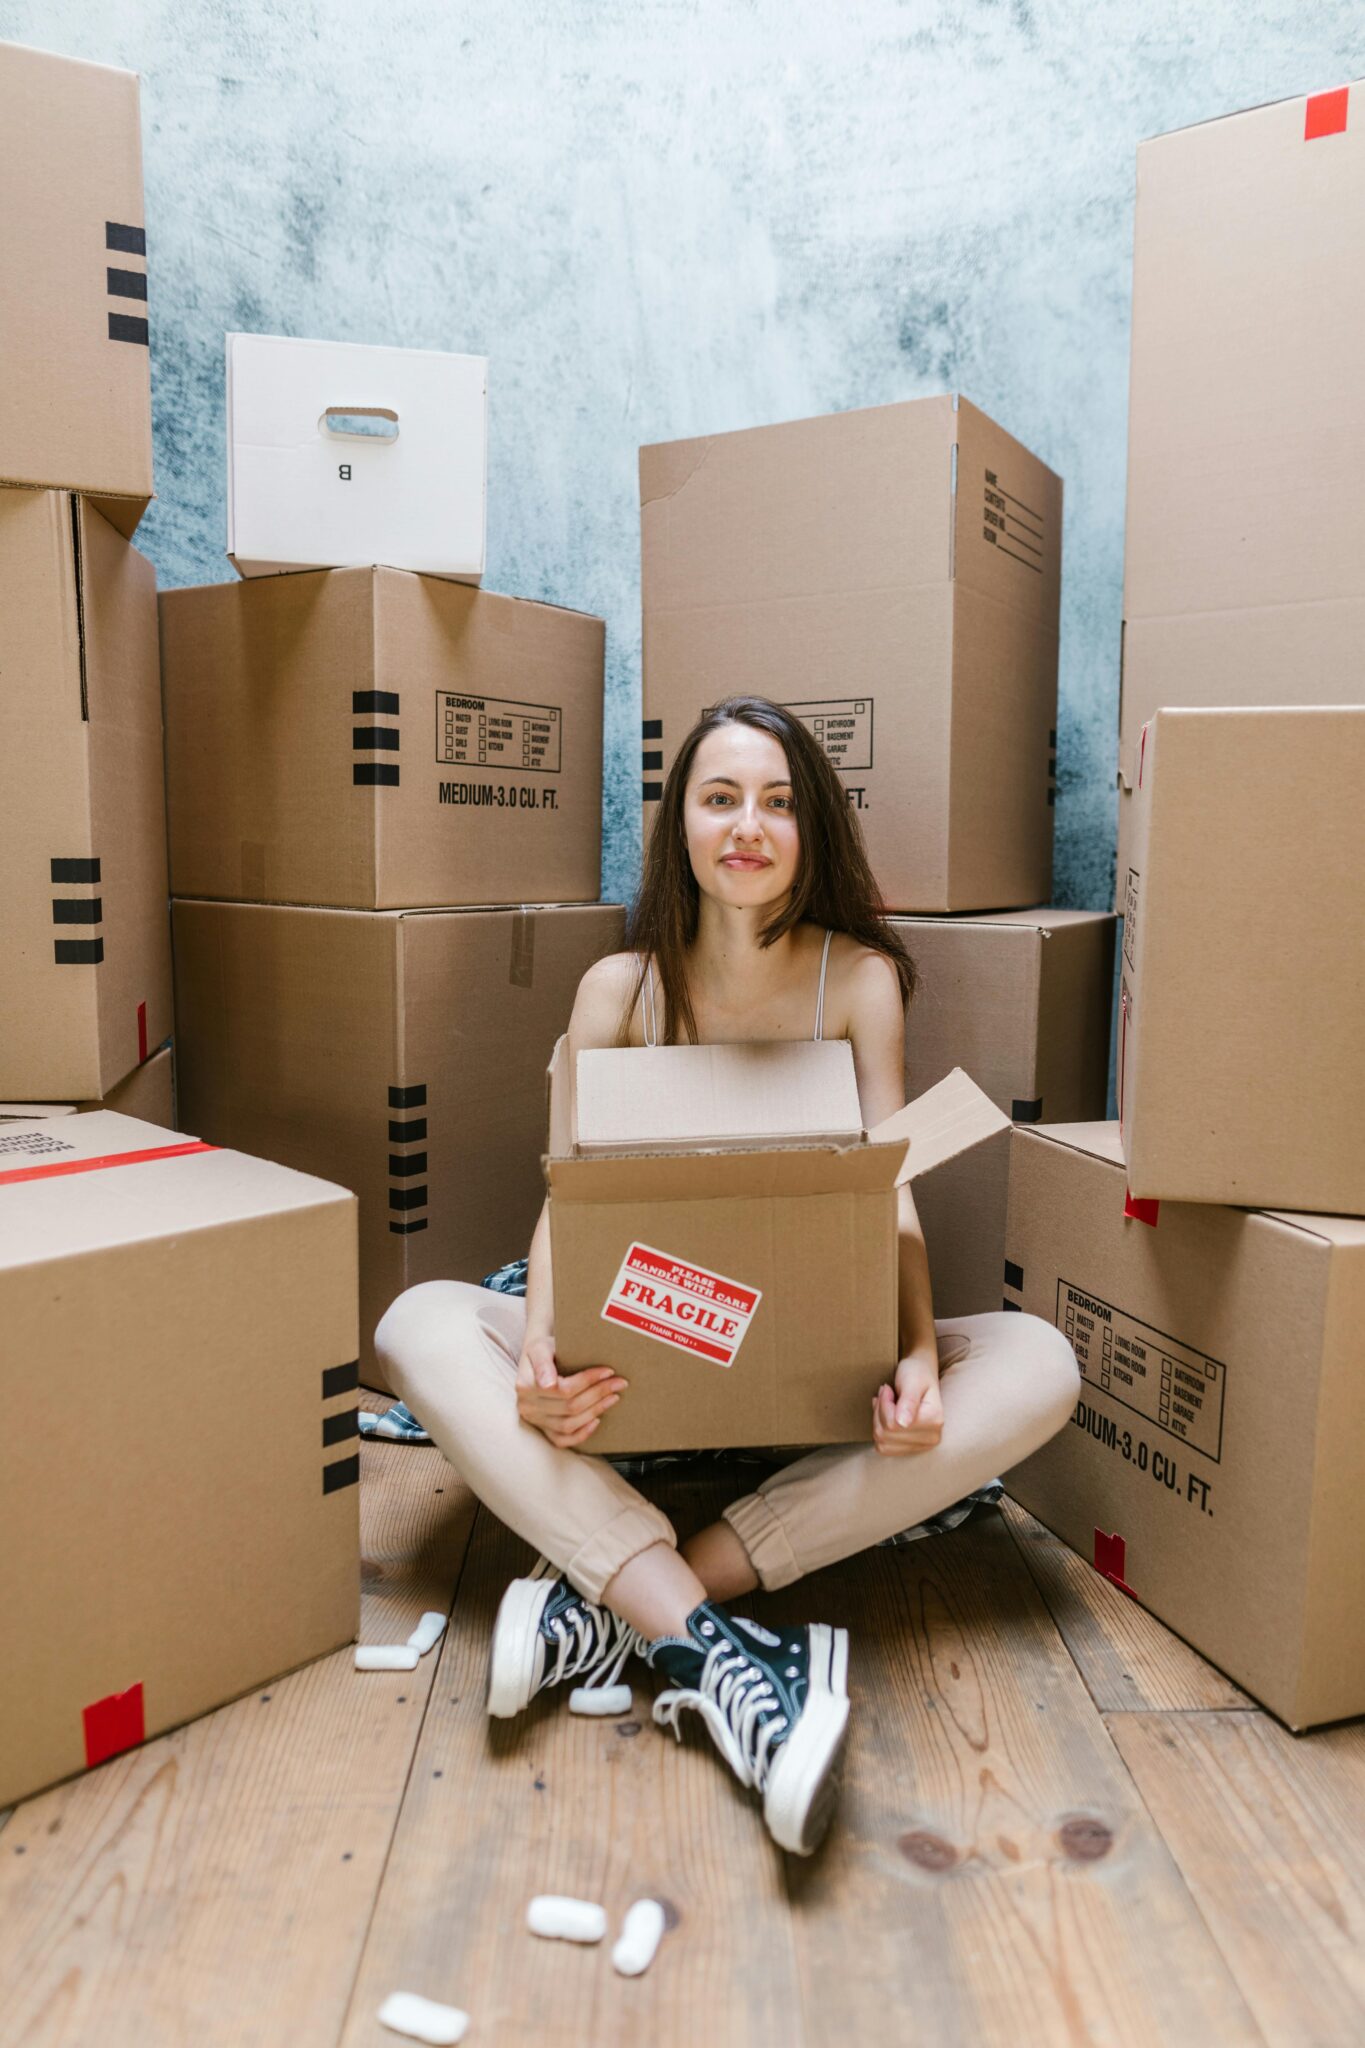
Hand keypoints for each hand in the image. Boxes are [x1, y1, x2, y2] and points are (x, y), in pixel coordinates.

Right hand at [515, 1334, 626, 1449]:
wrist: (537, 1357)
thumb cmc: (543, 1349)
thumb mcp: (540, 1347)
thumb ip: (542, 1362)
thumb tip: (548, 1384)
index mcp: (525, 1386)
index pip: (564, 1389)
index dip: (588, 1381)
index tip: (608, 1371)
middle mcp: (527, 1407)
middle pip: (570, 1406)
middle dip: (598, 1394)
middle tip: (619, 1383)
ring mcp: (535, 1421)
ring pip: (569, 1424)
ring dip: (595, 1411)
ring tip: (613, 1397)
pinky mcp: (543, 1430)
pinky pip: (562, 1440)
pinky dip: (581, 1434)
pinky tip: (597, 1421)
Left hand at [872, 1352, 942, 1456]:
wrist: (921, 1373)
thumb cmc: (916, 1372)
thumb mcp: (912, 1381)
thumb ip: (909, 1401)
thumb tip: (903, 1423)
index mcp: (934, 1421)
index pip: (893, 1424)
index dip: (884, 1405)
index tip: (886, 1388)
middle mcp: (931, 1438)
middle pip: (886, 1435)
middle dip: (879, 1412)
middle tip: (884, 1394)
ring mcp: (922, 1446)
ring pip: (882, 1442)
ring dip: (877, 1421)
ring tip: (885, 1403)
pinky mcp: (911, 1449)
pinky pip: (884, 1448)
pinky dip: (880, 1431)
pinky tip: (884, 1416)